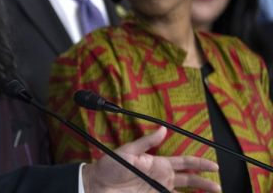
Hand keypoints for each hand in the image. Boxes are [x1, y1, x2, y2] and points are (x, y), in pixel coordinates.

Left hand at [82, 126, 219, 192]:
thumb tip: (163, 128)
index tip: (215, 166)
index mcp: (158, 163)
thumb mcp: (128, 151)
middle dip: (205, 183)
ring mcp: (157, 190)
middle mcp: (161, 178)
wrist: (97, 184)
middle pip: (189, 180)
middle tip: (218, 187)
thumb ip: (147, 142)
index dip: (200, 163)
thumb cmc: (109, 166)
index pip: (185, 162)